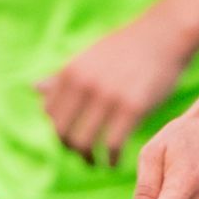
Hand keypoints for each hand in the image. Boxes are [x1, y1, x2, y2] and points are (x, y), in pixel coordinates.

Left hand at [37, 12, 198, 166]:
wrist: (164, 35)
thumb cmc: (126, 48)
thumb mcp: (89, 57)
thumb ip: (63, 77)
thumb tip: (34, 89)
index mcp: (71, 72)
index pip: (51, 114)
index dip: (60, 130)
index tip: (72, 138)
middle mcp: (85, 85)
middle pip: (63, 132)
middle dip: (71, 149)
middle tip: (84, 155)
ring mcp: (108, 97)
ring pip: (84, 142)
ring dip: (89, 159)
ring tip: (97, 163)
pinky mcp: (132, 108)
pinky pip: (113, 145)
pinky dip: (111, 159)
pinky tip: (116, 162)